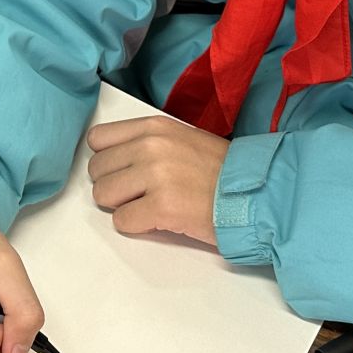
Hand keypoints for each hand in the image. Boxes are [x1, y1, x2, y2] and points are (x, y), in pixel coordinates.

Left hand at [85, 115, 227, 245]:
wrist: (255, 194)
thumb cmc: (221, 171)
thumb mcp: (182, 138)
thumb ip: (147, 142)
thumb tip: (115, 159)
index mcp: (154, 127)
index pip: (98, 139)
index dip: (107, 158)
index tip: (119, 170)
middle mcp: (151, 146)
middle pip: (97, 169)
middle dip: (113, 185)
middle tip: (136, 193)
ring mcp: (155, 176)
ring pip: (103, 195)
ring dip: (121, 205)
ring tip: (147, 205)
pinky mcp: (161, 207)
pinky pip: (121, 221)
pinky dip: (135, 225)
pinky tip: (157, 219)